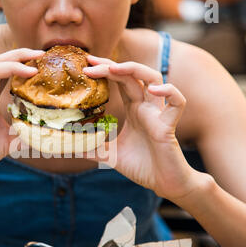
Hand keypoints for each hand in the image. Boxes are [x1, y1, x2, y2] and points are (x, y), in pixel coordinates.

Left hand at [83, 55, 201, 200]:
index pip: (119, 80)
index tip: (85, 65)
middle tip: (90, 63)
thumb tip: (68, 145)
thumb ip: (91, 147)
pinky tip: (153, 91)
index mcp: (133, 109)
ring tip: (115, 68)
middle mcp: (146, 106)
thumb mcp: (109, 155)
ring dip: (135, 70)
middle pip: (132, 75)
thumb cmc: (142, 166)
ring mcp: (158, 113)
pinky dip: (169, 92)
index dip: (105, 70)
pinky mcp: (169, 126)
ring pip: (155, 78)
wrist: (164, 183)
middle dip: (112, 66)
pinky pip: (177, 102)